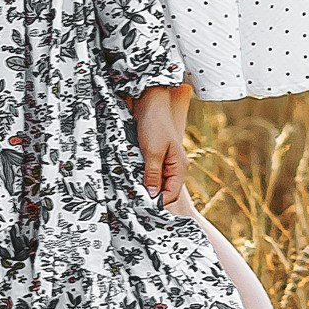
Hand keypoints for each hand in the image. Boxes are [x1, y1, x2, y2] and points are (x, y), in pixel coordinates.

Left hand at [130, 87, 186, 206]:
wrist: (148, 101)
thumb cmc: (154, 124)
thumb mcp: (152, 151)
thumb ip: (152, 174)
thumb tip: (152, 196)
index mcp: (179, 167)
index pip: (170, 195)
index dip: (157, 203)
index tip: (141, 207)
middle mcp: (173, 167)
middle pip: (162, 191)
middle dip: (149, 196)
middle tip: (133, 200)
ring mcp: (164, 162)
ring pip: (154, 183)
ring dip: (143, 186)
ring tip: (130, 191)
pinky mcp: (154, 156)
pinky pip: (148, 172)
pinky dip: (140, 176)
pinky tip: (130, 177)